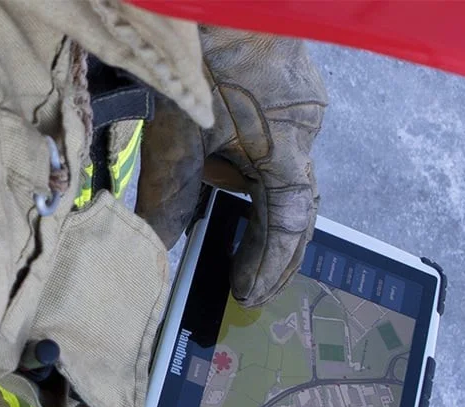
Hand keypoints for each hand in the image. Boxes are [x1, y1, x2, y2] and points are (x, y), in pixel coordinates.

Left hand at [138, 27, 326, 306]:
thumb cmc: (203, 57)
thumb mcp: (177, 133)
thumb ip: (171, 193)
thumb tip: (159, 244)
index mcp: (289, 146)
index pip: (288, 222)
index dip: (270, 262)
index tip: (247, 292)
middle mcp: (306, 128)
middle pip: (293, 201)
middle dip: (271, 243)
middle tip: (248, 278)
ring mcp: (302, 104)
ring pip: (281, 168)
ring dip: (252, 195)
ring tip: (220, 206)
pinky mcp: (289, 86)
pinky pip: (276, 139)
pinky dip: (250, 161)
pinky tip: (223, 158)